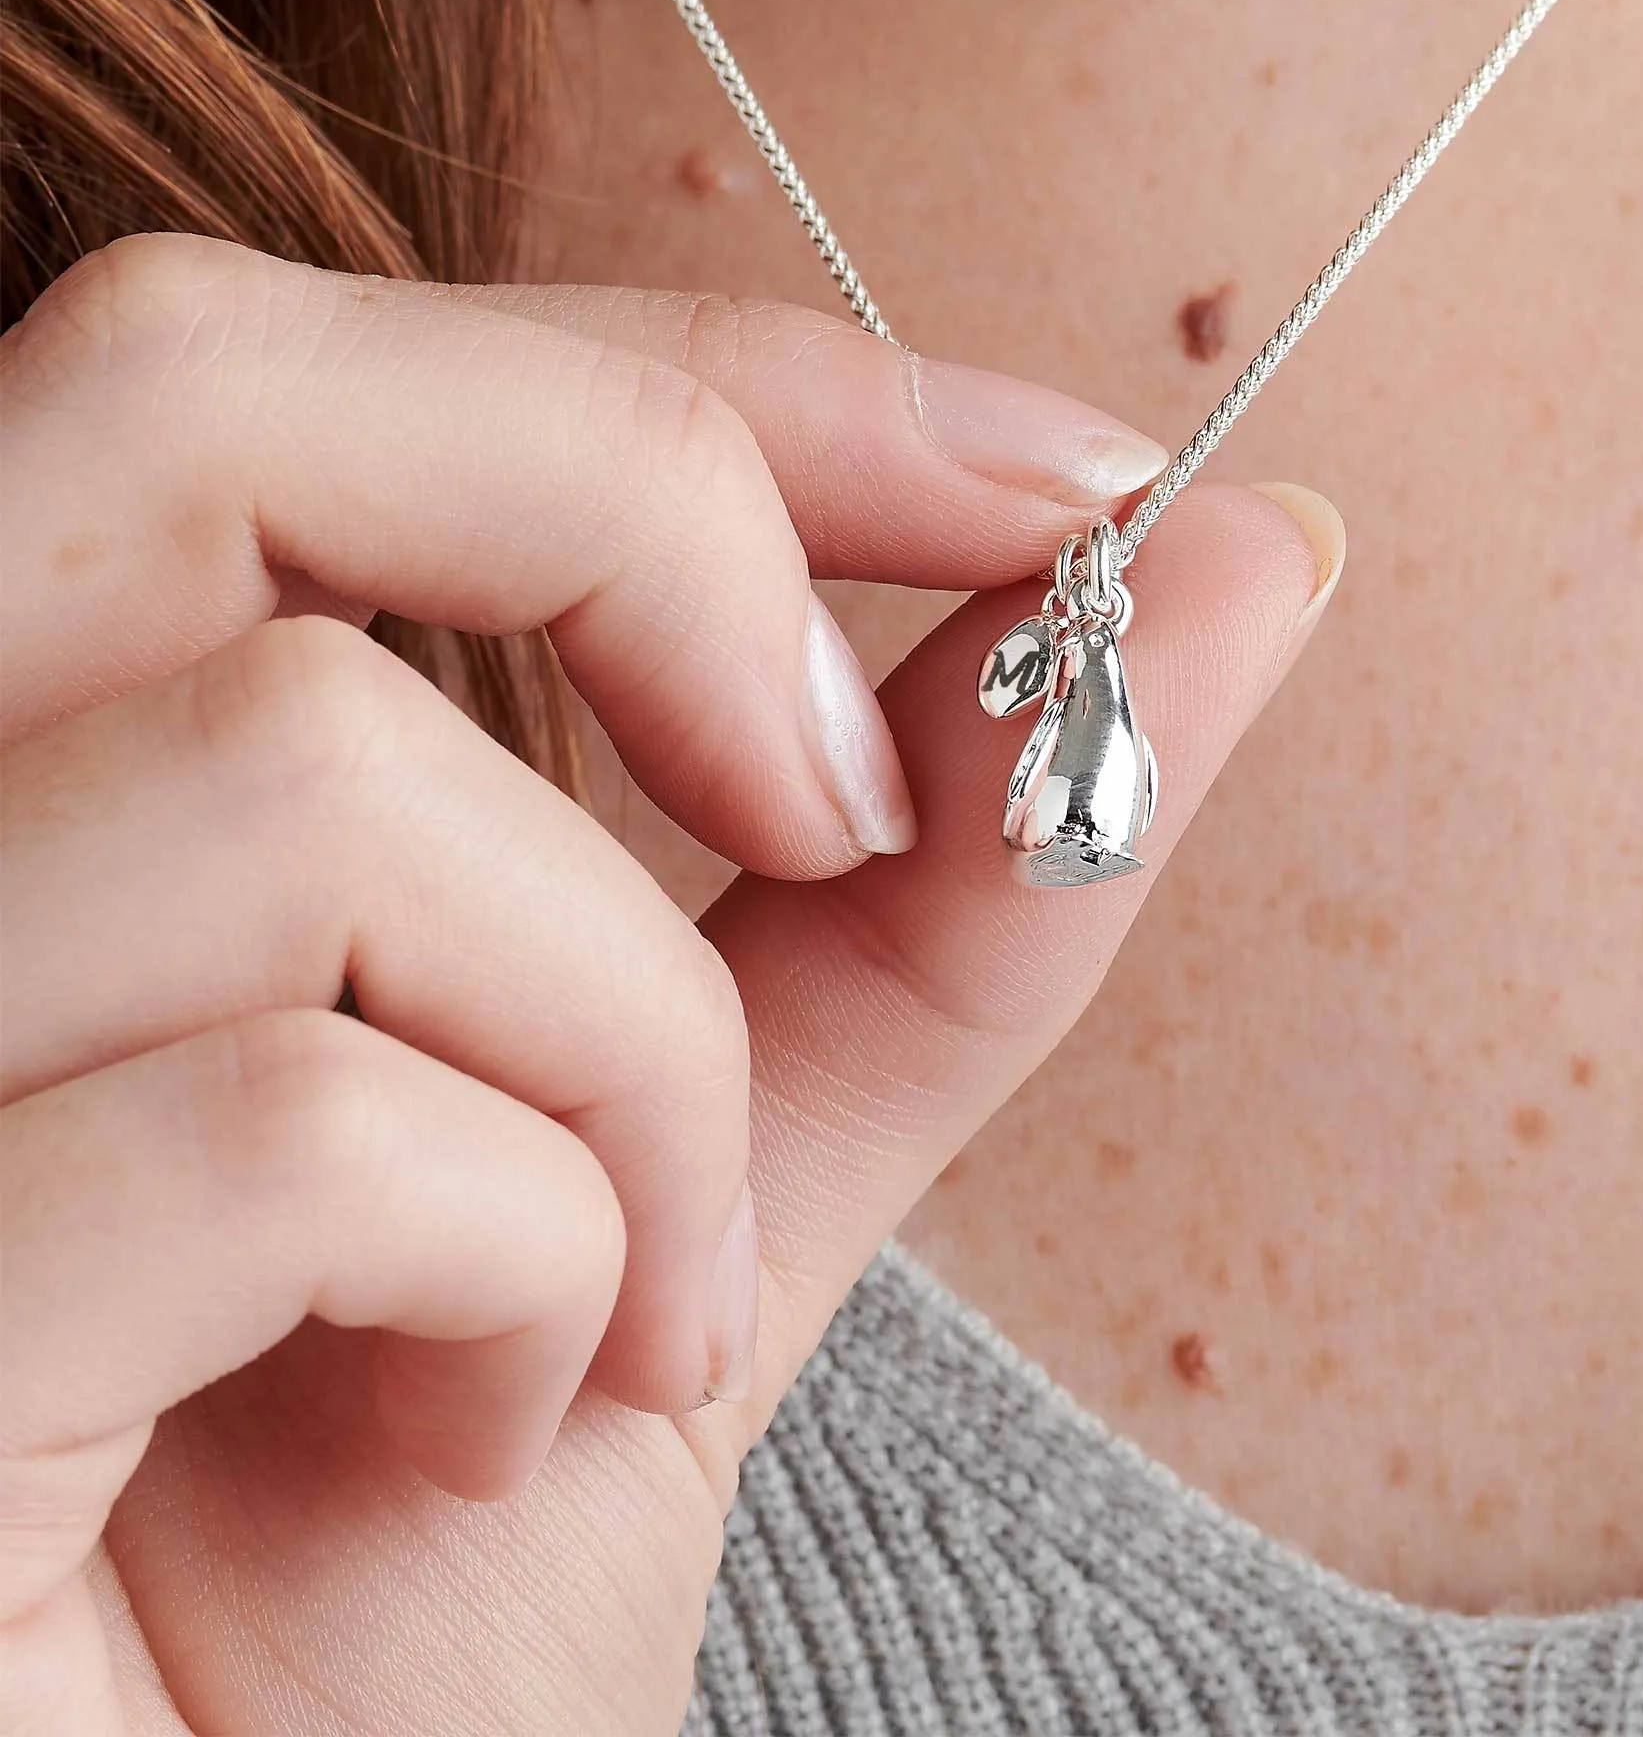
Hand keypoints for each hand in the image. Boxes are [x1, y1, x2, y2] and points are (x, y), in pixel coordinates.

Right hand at [0, 236, 1340, 1731]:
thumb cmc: (410, 1551)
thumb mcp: (720, 1143)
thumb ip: (944, 862)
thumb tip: (1246, 556)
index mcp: (41, 753)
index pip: (319, 368)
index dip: (725, 376)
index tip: (1075, 494)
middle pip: (207, 387)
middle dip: (653, 524)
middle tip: (840, 811)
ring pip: (309, 771)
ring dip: (629, 1046)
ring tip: (655, 1290)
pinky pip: (291, 1122)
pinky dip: (531, 1259)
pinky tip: (503, 1434)